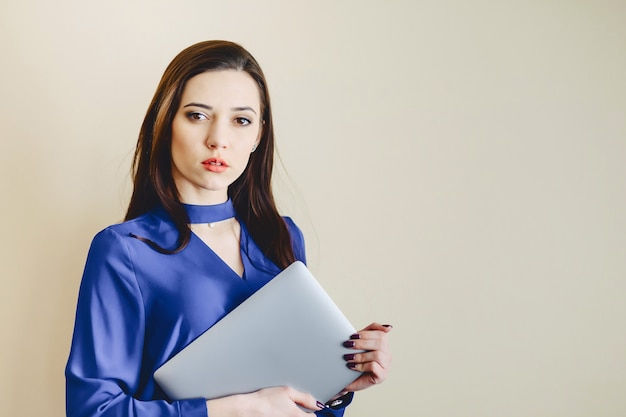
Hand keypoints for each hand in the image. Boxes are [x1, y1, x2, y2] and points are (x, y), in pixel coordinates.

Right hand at [206, 386, 326, 416]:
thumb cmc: (265, 400)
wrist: (249, 409)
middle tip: (293, 409)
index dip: (311, 411)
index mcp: (297, 416)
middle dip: (302, 415)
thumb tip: (317, 404)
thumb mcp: (287, 392)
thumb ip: (305, 398)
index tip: (309, 408)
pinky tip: (278, 414)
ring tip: (283, 411)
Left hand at [342, 322, 392, 392]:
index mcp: (383, 345)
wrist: (349, 380)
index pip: (381, 334)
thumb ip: (367, 333)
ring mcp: (386, 365)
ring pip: (378, 355)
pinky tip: (352, 366)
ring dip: (361, 355)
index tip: (352, 336)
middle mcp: (387, 354)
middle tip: (348, 345)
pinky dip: (361, 365)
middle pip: (381, 343)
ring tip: (348, 357)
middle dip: (362, 343)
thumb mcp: (360, 345)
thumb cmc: (356, 360)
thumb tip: (387, 327)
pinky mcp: (381, 376)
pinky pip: (374, 367)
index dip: (366, 333)